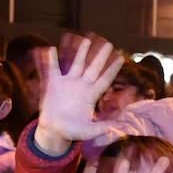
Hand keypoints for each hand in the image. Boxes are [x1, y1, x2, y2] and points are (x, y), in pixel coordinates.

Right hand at [33, 35, 124, 154]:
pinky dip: (51, 59)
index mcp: (91, 96)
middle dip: (101, 56)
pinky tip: (51, 48)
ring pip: (76, 64)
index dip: (112, 70)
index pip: (104, 80)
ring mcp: (67, 83)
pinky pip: (52, 69)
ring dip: (81, 52)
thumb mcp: (87, 131)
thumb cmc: (72, 131)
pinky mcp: (53, 84)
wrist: (54, 130)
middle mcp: (81, 86)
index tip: (121, 58)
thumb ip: (101, 128)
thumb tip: (118, 127)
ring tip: (86, 40)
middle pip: (93, 68)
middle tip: (109, 43)